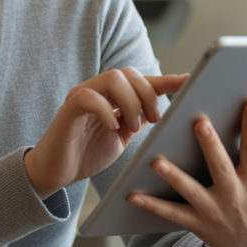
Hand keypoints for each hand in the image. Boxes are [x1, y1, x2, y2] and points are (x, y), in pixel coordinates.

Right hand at [24, 69, 187, 198]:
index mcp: (111, 96)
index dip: (165, 80)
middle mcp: (97, 90)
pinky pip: (89, 97)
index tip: (188, 82)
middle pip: (128, 73)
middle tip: (154, 119)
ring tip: (133, 126)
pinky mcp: (68, 109)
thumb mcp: (121, 137)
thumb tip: (165, 111)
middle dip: (148, 93)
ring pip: (112, 79)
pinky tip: (113, 127)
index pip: (141, 81)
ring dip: (130, 101)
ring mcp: (81, 96)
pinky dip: (106, 110)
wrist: (57, 172)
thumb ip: (138, 120)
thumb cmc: (88, 153)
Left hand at [127, 98, 246, 246]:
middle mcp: (234, 197)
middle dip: (210, 146)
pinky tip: (132, 193)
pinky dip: (151, 204)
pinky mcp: (196, 224)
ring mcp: (213, 212)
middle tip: (198, 123)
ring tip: (156, 159)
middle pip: (221, 167)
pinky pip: (170, 213)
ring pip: (190, 191)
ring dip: (173, 176)